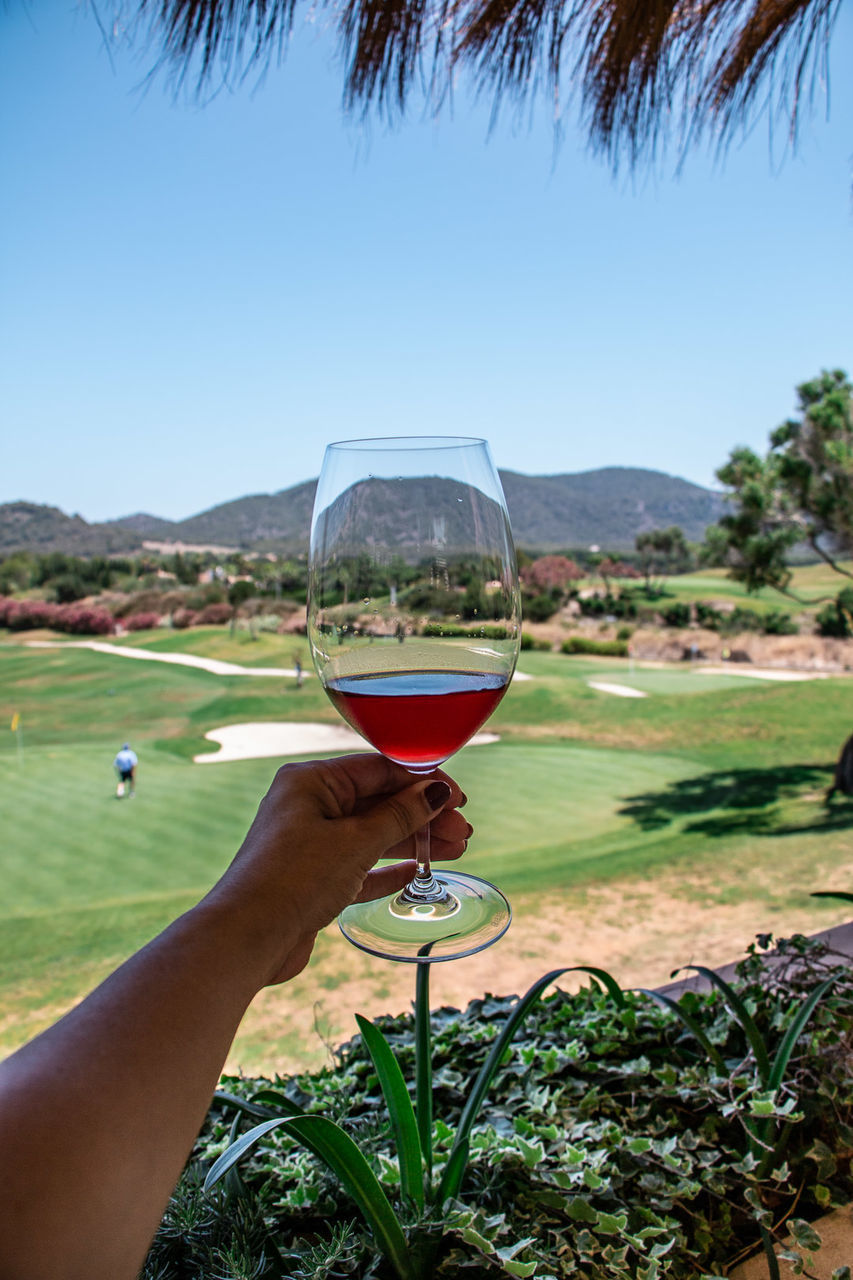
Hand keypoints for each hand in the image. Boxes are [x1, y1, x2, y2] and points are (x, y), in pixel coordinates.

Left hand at [204, 754, 469, 984]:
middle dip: (423, 816)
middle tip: (463, 831)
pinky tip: (415, 871)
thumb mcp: (355, 842)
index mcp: (311, 782)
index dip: (422, 781)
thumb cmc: (292, 880)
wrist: (246, 940)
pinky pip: (359, 866)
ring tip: (456, 850)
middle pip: (379, 802)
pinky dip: (387, 868)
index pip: (379, 769)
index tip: (458, 797)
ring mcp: (309, 844)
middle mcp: (308, 807)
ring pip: (373, 835)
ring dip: (413, 841)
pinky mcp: (313, 880)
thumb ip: (400, 815)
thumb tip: (436, 792)